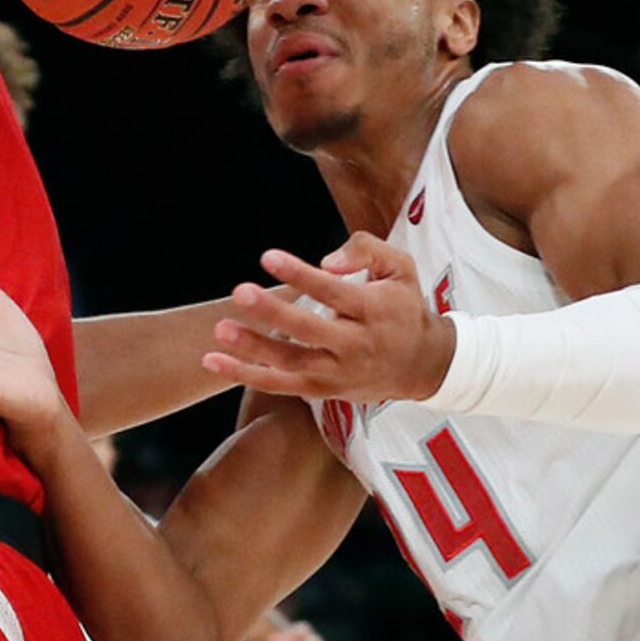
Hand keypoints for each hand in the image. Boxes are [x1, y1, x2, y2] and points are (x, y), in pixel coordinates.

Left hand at [203, 232, 454, 402]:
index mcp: (373, 311)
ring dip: (253, 349)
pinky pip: (281, 386)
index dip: (300, 275)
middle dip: (273, 313)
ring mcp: (338, 373)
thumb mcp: (400, 266)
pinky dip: (247, 375)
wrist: (424, 364)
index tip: (268, 257)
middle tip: (240, 293)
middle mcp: (355, 345)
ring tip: (221, 330)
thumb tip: (326, 260)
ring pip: (291, 363)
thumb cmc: (404, 306)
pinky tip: (214, 361)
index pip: (332, 292)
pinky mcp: (324, 391)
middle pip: (309, 331)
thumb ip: (366, 249)